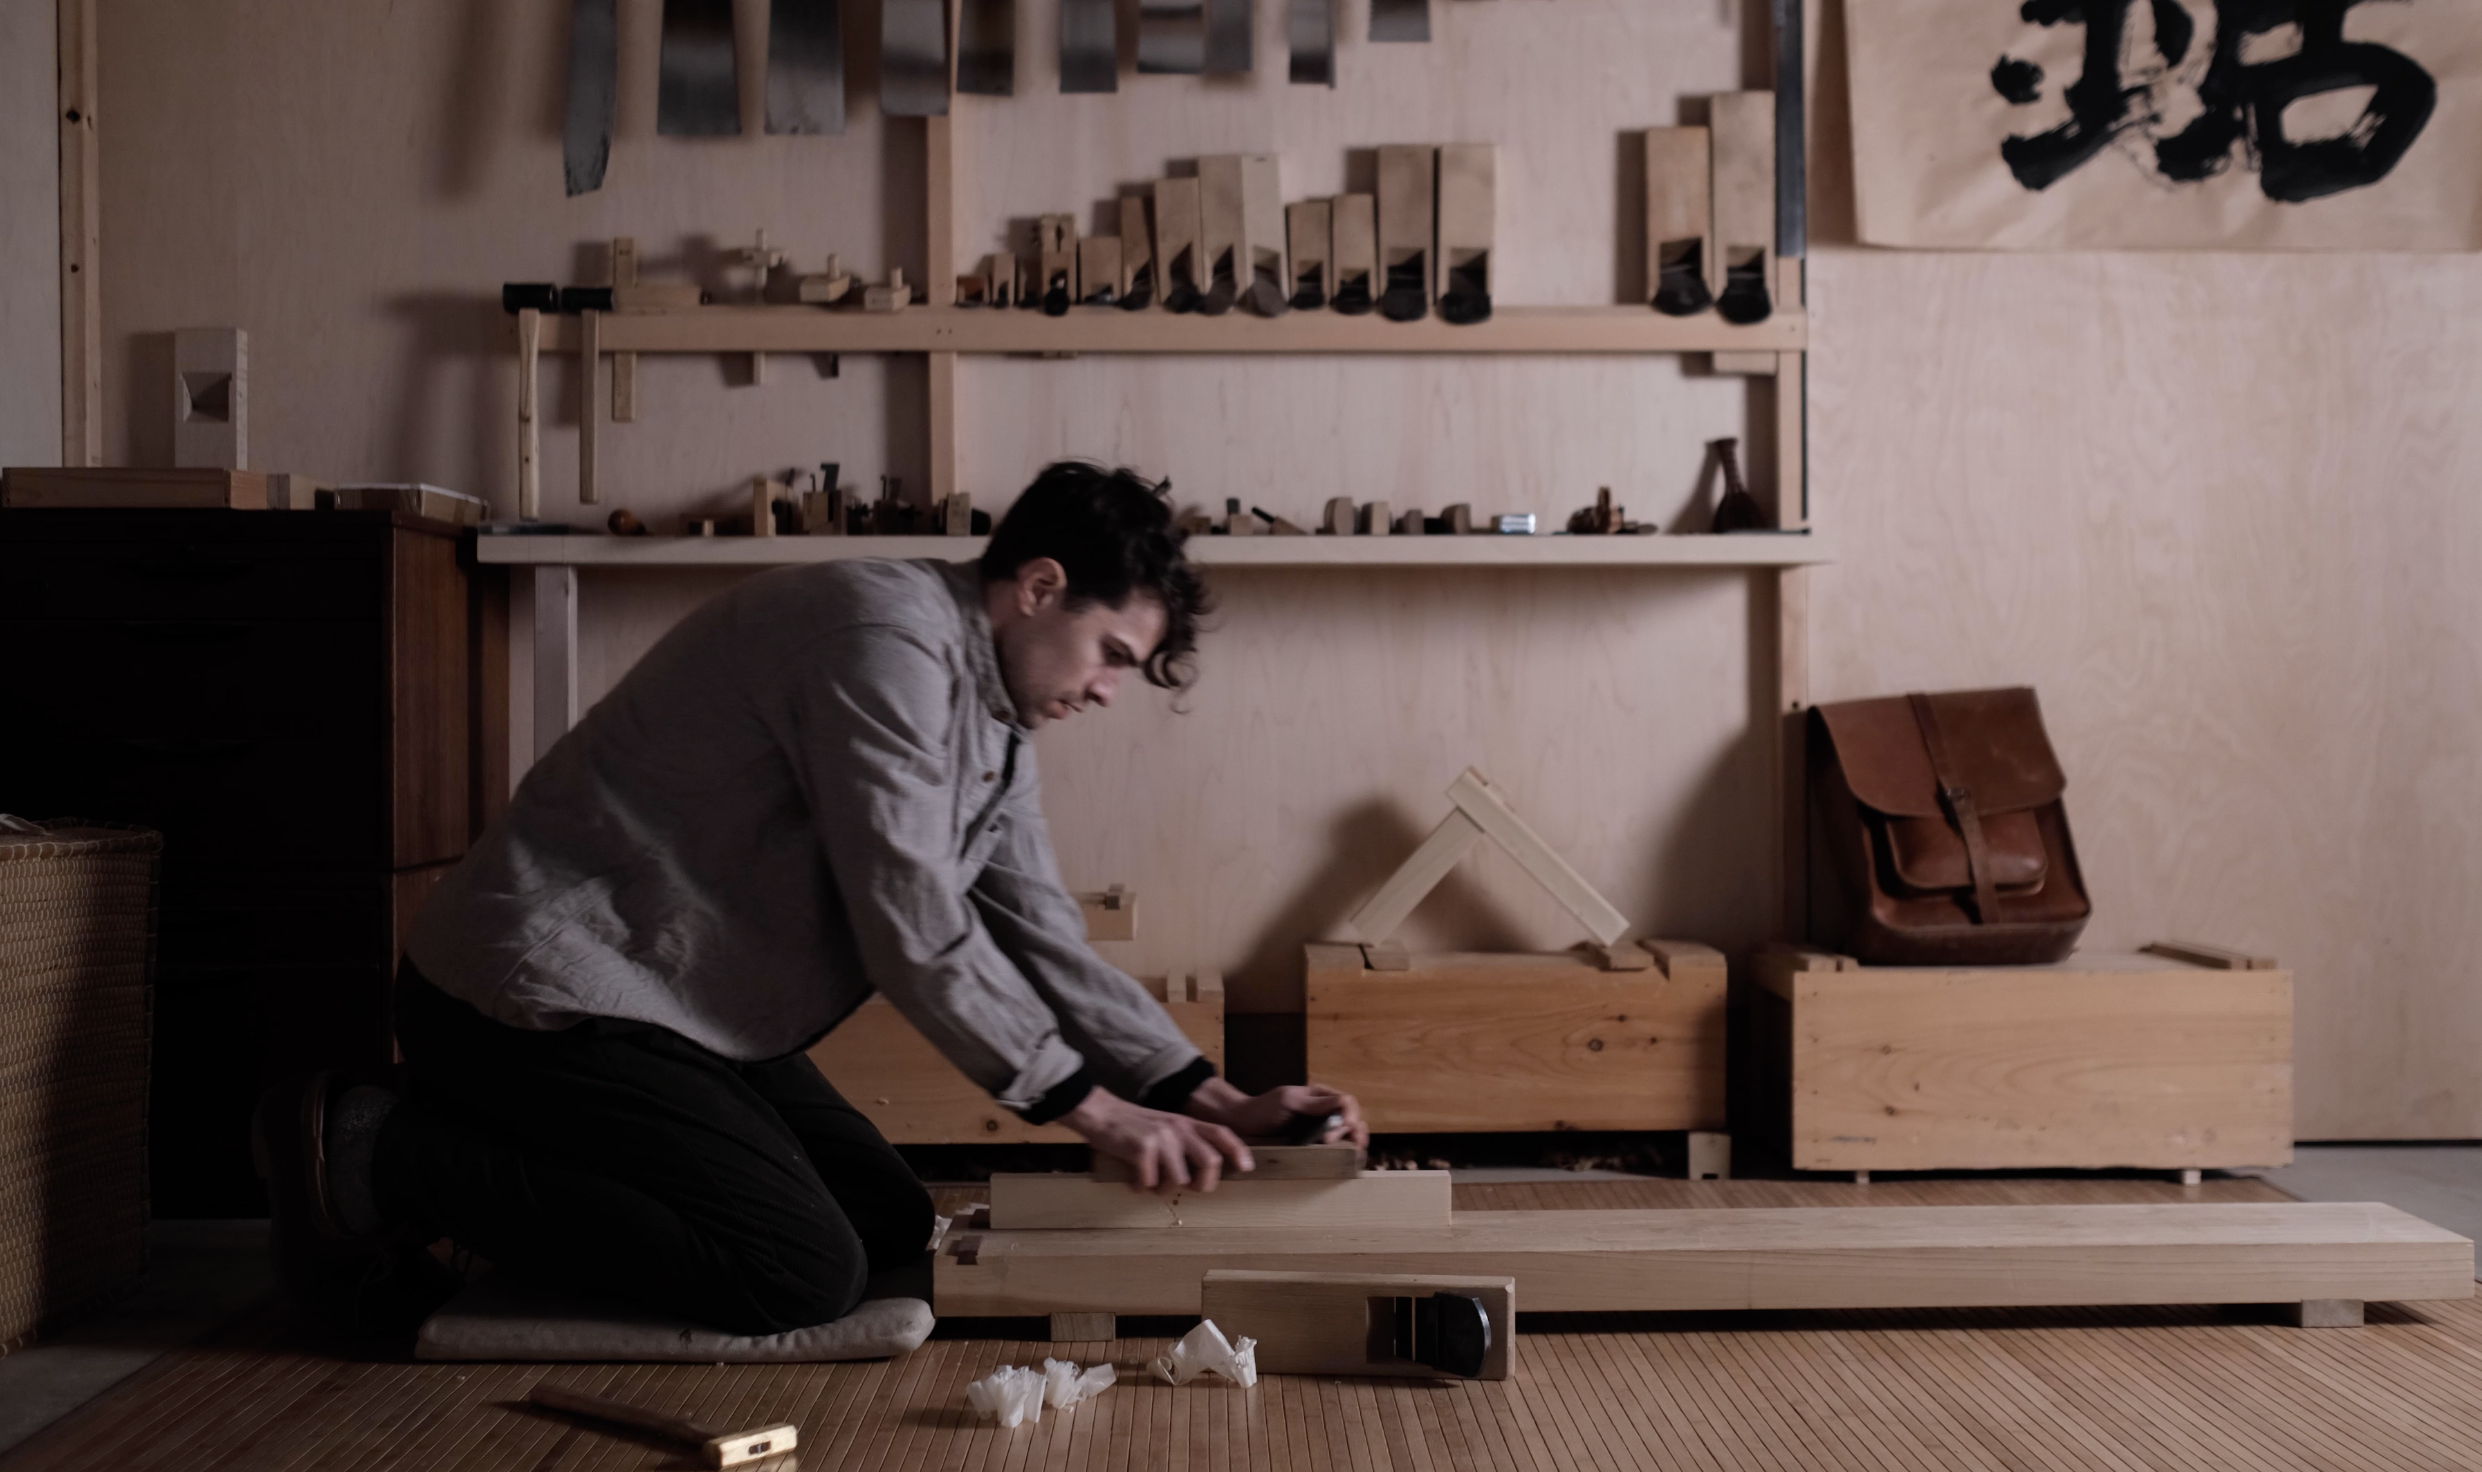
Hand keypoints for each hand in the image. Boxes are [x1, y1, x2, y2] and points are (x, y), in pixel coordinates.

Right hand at [1062, 1086, 1251, 1193]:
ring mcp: (1161, 1138)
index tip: (1247, 1168)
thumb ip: (1185, 1143)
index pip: (1221, 1134)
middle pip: (1210, 1162)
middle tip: (1185, 1188)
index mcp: (1186, 1123)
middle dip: (1202, 1184)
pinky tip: (1132, 1180)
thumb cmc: (1133, 1127)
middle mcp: (1178, 1129)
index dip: (1238, 1151)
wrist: (1101, 1113)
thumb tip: (1202, 1173)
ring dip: (1163, 1189)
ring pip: (1179, 1179)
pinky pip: (1150, 1182)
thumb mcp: (1165, 1127)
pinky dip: (1140, 1187)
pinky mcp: (1142, 1148)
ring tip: (1149, 1182)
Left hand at [1184, 1079, 1369, 1150]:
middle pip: (1353, 1118)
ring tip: (1351, 1154)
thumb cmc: (1263, 1109)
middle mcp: (1325, 1111)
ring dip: (1354, 1142)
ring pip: (1350, 1133)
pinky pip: (1336, 1146)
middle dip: (1353, 1132)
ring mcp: (1321, 1128)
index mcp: (1321, 1096)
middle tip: (1338, 1144)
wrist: (1243, 1124)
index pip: (1348, 1103)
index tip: (1335, 1132)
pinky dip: (1344, 1151)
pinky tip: (1344, 1159)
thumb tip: (1345, 1104)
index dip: (1348, 1117)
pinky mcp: (1315, 1143)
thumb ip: (1315, 1102)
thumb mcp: (1289, 1100)